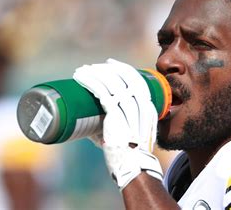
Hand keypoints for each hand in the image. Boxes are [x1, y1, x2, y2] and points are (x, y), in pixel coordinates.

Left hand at [73, 58, 162, 189]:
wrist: (134, 166)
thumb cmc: (130, 154)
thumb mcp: (133, 135)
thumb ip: (119, 128)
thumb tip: (94, 127)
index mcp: (149, 108)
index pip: (137, 80)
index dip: (124, 69)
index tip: (111, 64)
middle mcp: (141, 105)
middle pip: (124, 77)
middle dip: (108, 68)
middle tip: (94, 66)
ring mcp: (129, 109)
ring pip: (111, 82)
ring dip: (95, 73)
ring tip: (83, 70)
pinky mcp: (115, 115)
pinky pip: (102, 92)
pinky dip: (90, 82)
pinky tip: (81, 76)